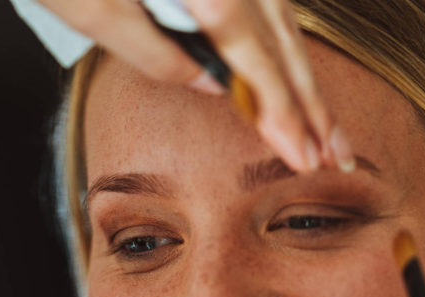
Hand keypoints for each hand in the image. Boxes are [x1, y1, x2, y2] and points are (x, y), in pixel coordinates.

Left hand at [35, 0, 352, 171]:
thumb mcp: (88, 7)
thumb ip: (152, 51)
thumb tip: (212, 86)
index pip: (254, 53)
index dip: (283, 109)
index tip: (304, 153)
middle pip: (281, 36)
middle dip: (311, 100)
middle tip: (336, 152)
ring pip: (280, 19)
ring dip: (303, 75)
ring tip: (325, 124)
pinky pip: (263, 5)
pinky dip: (280, 44)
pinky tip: (292, 70)